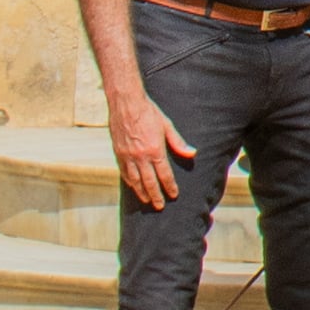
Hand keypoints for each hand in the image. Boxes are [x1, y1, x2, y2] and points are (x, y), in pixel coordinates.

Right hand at [107, 91, 185, 211]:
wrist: (126, 103)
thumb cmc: (149, 113)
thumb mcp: (167, 125)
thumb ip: (178, 142)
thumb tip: (192, 154)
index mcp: (155, 150)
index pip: (164, 174)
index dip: (170, 186)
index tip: (174, 195)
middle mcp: (140, 156)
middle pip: (149, 182)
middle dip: (156, 195)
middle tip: (160, 206)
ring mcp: (127, 156)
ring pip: (135, 180)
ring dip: (141, 192)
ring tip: (147, 200)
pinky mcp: (118, 153)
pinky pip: (124, 172)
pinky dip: (129, 182)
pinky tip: (133, 186)